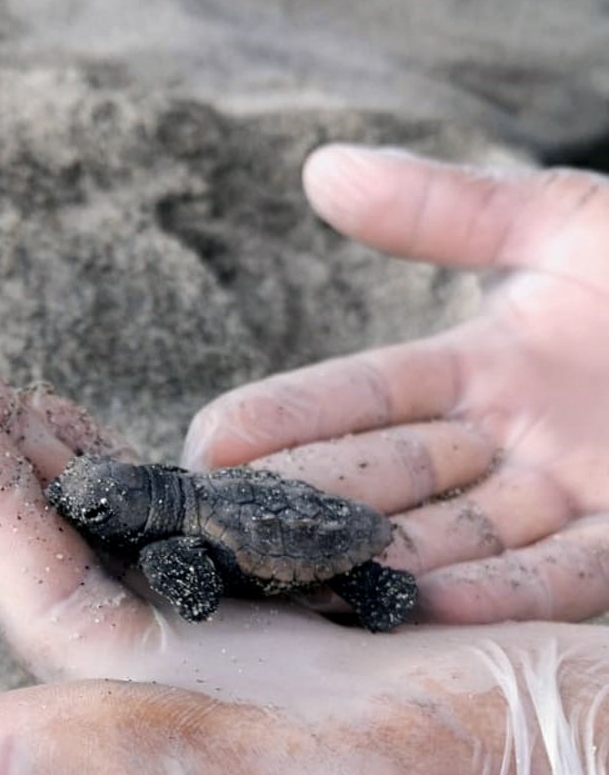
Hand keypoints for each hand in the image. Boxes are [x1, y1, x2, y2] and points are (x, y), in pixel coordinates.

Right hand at [184, 147, 608, 624]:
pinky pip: (552, 576)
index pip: (365, 395)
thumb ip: (444, 211)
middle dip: (309, 503)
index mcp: (490, 364)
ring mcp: (568, 497)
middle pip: (392, 477)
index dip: (286, 417)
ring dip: (382, 561)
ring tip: (306, 578)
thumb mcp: (564, 226)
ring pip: (455, 536)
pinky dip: (490, 593)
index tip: (206, 443)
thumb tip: (317, 170)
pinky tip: (419, 605)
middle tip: (226, 531)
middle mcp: (514, 441)